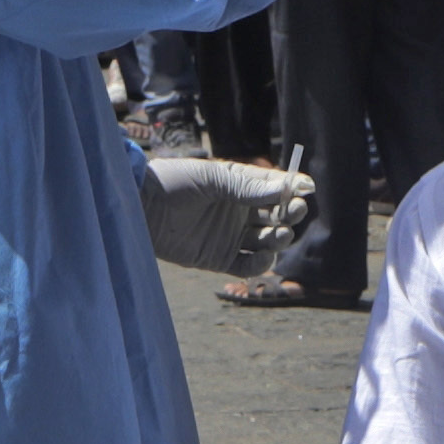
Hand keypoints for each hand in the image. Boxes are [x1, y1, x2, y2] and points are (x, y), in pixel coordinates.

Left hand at [139, 153, 314, 279]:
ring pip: (267, 241)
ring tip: (276, 234)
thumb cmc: (173, 183)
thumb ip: (248, 187)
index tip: (305, 190)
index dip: (292, 189)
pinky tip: (262, 255)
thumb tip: (286, 188)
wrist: (138, 207)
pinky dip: (260, 264)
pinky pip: (248, 265)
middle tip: (292, 212)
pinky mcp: (218, 258)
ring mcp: (230, 235)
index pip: (275, 188)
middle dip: (289, 215)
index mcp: (239, 184)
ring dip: (278, 238)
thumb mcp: (213, 179)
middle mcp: (238, 210)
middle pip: (276, 216)